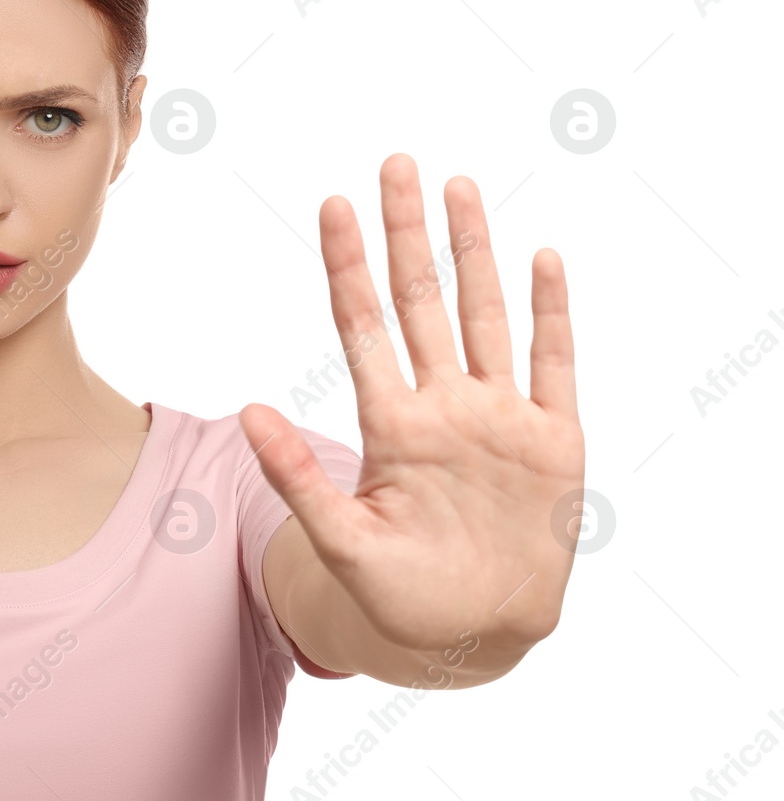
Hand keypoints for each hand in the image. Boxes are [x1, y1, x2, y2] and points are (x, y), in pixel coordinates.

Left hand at [238, 153, 583, 657]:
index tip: (331, 206)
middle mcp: (442, 407)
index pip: (363, 326)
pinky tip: (542, 259)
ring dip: (475, 254)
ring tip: (459, 188)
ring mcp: (498, 419)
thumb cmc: (398, 595)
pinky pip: (553, 365)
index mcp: (391, 425)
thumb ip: (298, 477)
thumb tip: (246, 411)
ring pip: (484, 317)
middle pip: (421, 301)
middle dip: (408, 234)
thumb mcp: (341, 541)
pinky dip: (551, 314)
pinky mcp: (552, 443)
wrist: (470, 636)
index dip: (348, 267)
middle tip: (396, 164)